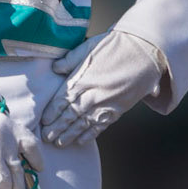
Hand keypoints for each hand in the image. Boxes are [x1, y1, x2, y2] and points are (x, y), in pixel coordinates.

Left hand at [40, 28, 165, 145]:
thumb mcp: (88, 47)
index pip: (61, 101)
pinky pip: (100, 126)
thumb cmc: (115, 45)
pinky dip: (90, 135)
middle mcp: (91, 96)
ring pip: (83, 124)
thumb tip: (55, 68)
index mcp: (81, 80)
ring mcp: (105, 105)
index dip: (51, 113)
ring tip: (59, 143)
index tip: (43, 122)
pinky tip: (81, 141)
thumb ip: (70, 60)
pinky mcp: (117, 110)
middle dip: (57, 128)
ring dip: (70, 135)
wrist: (144, 51)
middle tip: (46, 138)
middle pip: (69, 116)